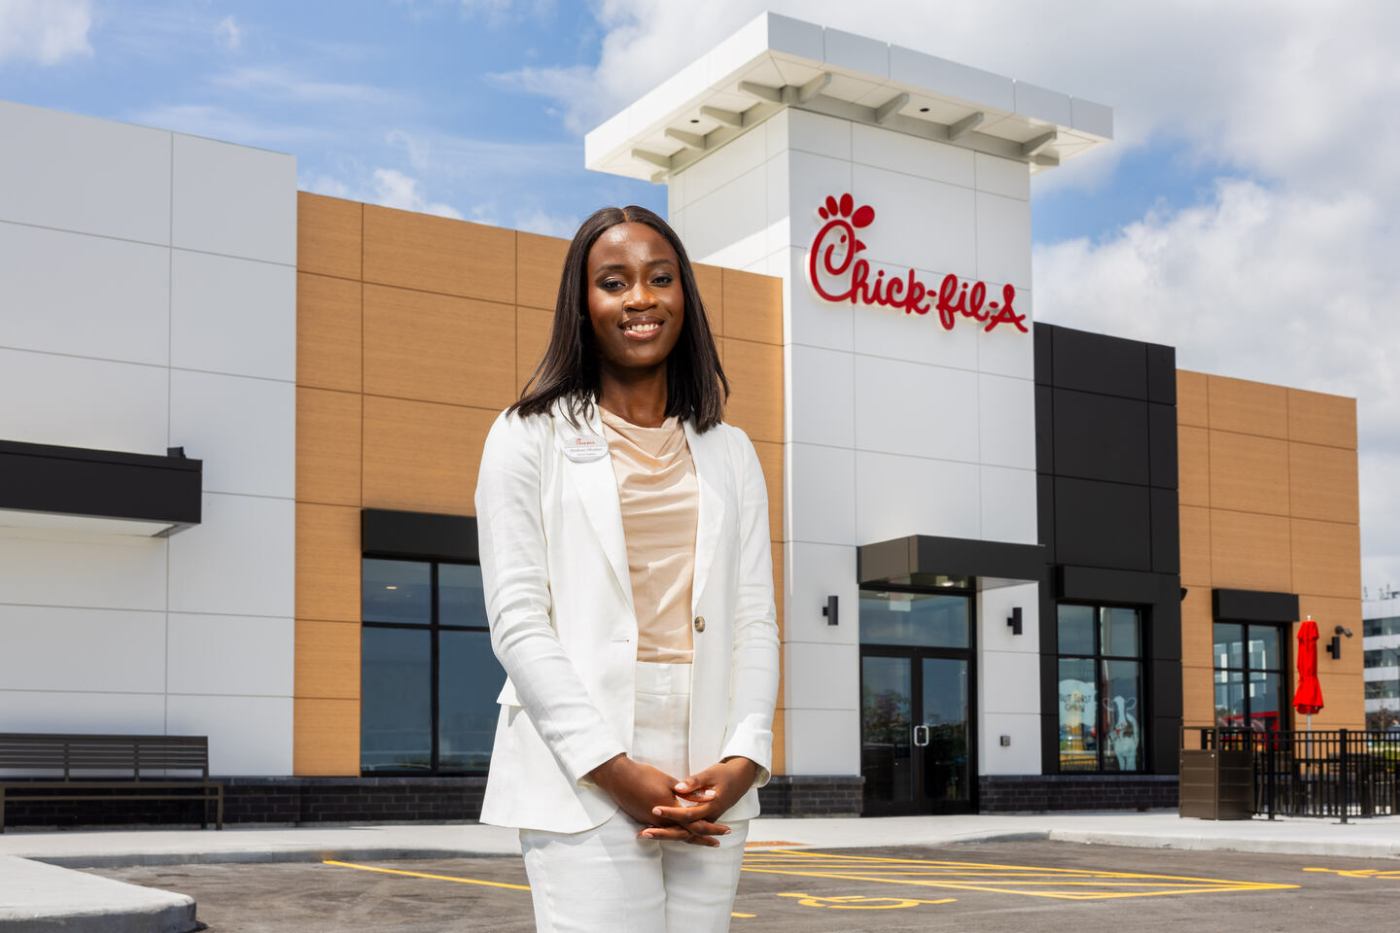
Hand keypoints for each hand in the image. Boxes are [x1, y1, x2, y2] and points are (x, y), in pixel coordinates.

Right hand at [587, 755, 730, 846]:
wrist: (618, 778)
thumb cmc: (644, 775)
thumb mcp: (669, 781)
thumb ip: (691, 792)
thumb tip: (711, 796)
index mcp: (670, 810)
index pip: (695, 824)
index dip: (711, 828)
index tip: (724, 831)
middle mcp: (661, 821)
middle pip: (687, 834)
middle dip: (704, 838)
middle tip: (718, 842)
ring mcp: (651, 823)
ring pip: (675, 835)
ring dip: (691, 838)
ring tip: (704, 840)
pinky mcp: (644, 820)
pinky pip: (664, 831)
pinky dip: (676, 833)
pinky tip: (681, 833)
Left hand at [648, 757, 756, 828]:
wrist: (741, 778)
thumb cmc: (725, 774)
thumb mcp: (711, 774)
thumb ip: (694, 782)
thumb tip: (679, 788)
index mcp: (710, 808)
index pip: (687, 815)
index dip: (670, 813)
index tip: (655, 809)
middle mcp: (707, 818)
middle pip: (683, 831)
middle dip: (663, 833)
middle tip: (644, 833)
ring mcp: (705, 820)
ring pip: (684, 832)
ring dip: (665, 834)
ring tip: (644, 834)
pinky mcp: (702, 818)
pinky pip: (686, 829)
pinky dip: (672, 830)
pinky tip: (656, 829)